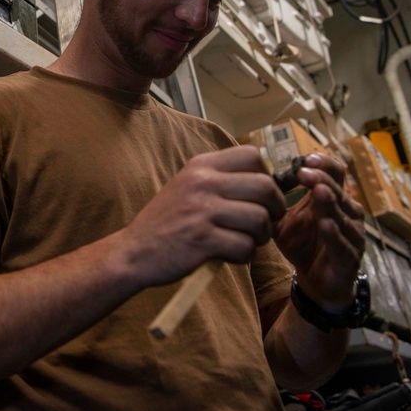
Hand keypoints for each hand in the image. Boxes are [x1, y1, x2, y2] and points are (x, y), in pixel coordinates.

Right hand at [121, 145, 286, 287]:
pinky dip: (245, 255)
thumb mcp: (187, 185)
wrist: (134, 251)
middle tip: (267, 221)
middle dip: (275, 208)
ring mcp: (202, 211)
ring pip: (259, 219)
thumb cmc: (167, 221)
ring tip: (249, 240)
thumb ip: (220, 178)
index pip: (252, 155)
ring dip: (262, 235)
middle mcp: (202, 183)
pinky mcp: (202, 240)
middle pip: (264, 186)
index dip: (266, 176)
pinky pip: (245, 246)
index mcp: (200, 166)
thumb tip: (266, 181)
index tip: (260, 195)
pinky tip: (231, 255)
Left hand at [273, 153, 365, 310]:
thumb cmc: (302, 244)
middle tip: (304, 171)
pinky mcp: (349, 258)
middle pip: (338, 190)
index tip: (305, 158)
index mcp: (333, 199)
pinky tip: (325, 224)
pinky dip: (334, 234)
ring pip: (343, 215)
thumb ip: (273, 201)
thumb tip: (253, 179)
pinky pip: (342, 244)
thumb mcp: (283, 220)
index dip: (324, 164)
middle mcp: (348, 213)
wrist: (315, 280)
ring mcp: (352, 235)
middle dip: (321, 179)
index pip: (335, 174)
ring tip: (319, 190)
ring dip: (330, 202)